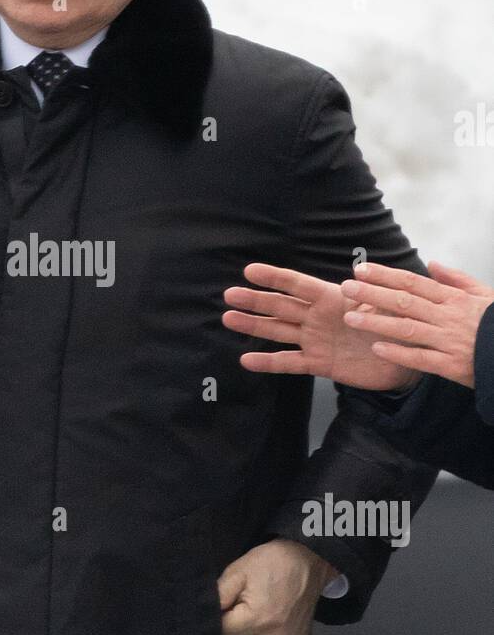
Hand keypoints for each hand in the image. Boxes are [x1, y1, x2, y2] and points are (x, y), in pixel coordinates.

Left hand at [218, 538, 337, 634]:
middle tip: (226, 611)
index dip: (212, 622)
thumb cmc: (272, 563)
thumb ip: (218, 596)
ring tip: (240, 617)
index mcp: (257, 620)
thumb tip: (203, 614)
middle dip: (224, 631)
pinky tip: (254, 626)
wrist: (309, 563)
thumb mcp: (238, 571)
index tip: (212, 611)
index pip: (222, 634)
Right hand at [222, 263, 419, 389]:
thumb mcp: (389, 305)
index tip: (250, 271)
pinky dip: (268, 362)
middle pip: (281, 306)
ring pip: (278, 331)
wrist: (405, 359)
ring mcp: (315, 340)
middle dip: (255, 300)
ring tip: (228, 319)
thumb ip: (371, 295)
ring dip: (253, 326)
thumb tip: (355, 276)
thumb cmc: (398, 324)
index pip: (298, 285)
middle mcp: (317, 317)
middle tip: (229, 295)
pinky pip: (289, 362)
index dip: (275, 278)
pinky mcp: (318, 363)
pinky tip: (246, 361)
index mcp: (332, 298)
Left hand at [342, 260, 493, 388]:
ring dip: (377, 322)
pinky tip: (377, 348)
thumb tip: (432, 263)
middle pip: (404, 302)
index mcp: (453, 298)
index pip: (413, 282)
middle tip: (345, 288)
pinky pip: (421, 358)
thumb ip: (456, 279)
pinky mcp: (452, 365)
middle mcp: (447, 316)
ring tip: (351, 318)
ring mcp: (448, 341)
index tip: (361, 269)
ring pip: (407, 328)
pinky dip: (399, 353)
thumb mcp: (482, 295)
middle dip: (373, 293)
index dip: (385, 275)